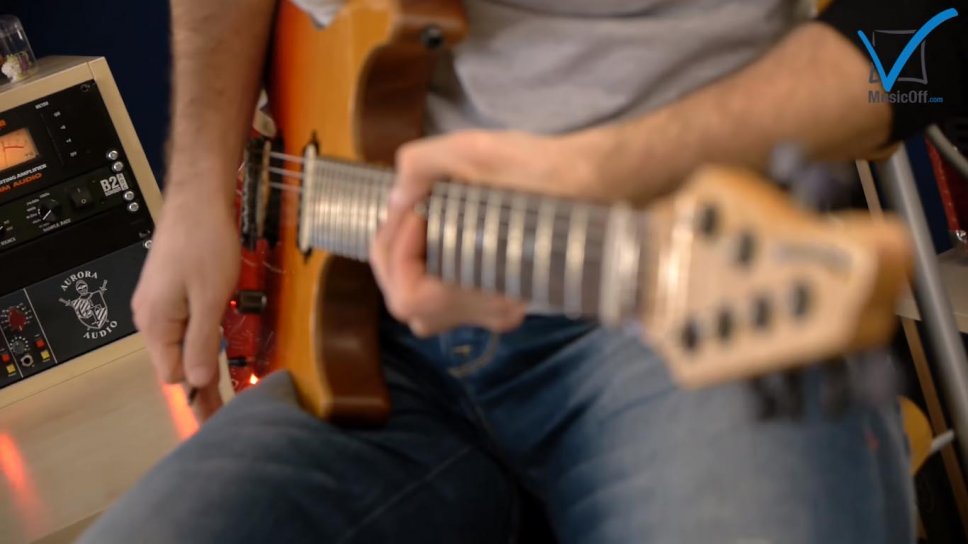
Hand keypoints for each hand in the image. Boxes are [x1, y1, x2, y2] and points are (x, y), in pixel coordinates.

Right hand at [132, 178, 238, 420]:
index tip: (219, 419)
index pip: (174, 375)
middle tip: (224, 414)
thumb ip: (202, 341)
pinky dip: (200, 339)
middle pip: (175, 363)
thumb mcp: (209, 298)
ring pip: (181, 345)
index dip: (198, 395)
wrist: (199, 200)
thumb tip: (198, 383)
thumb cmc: (204, 243)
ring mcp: (159, 303)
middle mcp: (151, 317)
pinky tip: (215, 347)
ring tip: (222, 391)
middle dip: (199, 386)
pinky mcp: (171, 291)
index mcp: (156, 323)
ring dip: (201, 361)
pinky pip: (184, 326)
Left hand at [370, 130, 607, 336]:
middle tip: (405, 213)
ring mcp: (497, 309)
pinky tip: (430, 236)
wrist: (593, 179)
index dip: (397, 253)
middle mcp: (494, 312)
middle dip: (391, 257)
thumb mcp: (478, 150)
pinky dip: (423, 270)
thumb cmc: (541, 167)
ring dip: (403, 266)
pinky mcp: (497, 297)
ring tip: (413, 223)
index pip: (411, 296)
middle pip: (407, 305)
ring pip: (420, 307)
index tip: (414, 211)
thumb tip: (394, 199)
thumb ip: (422, 166)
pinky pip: (440, 300)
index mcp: (493, 289)